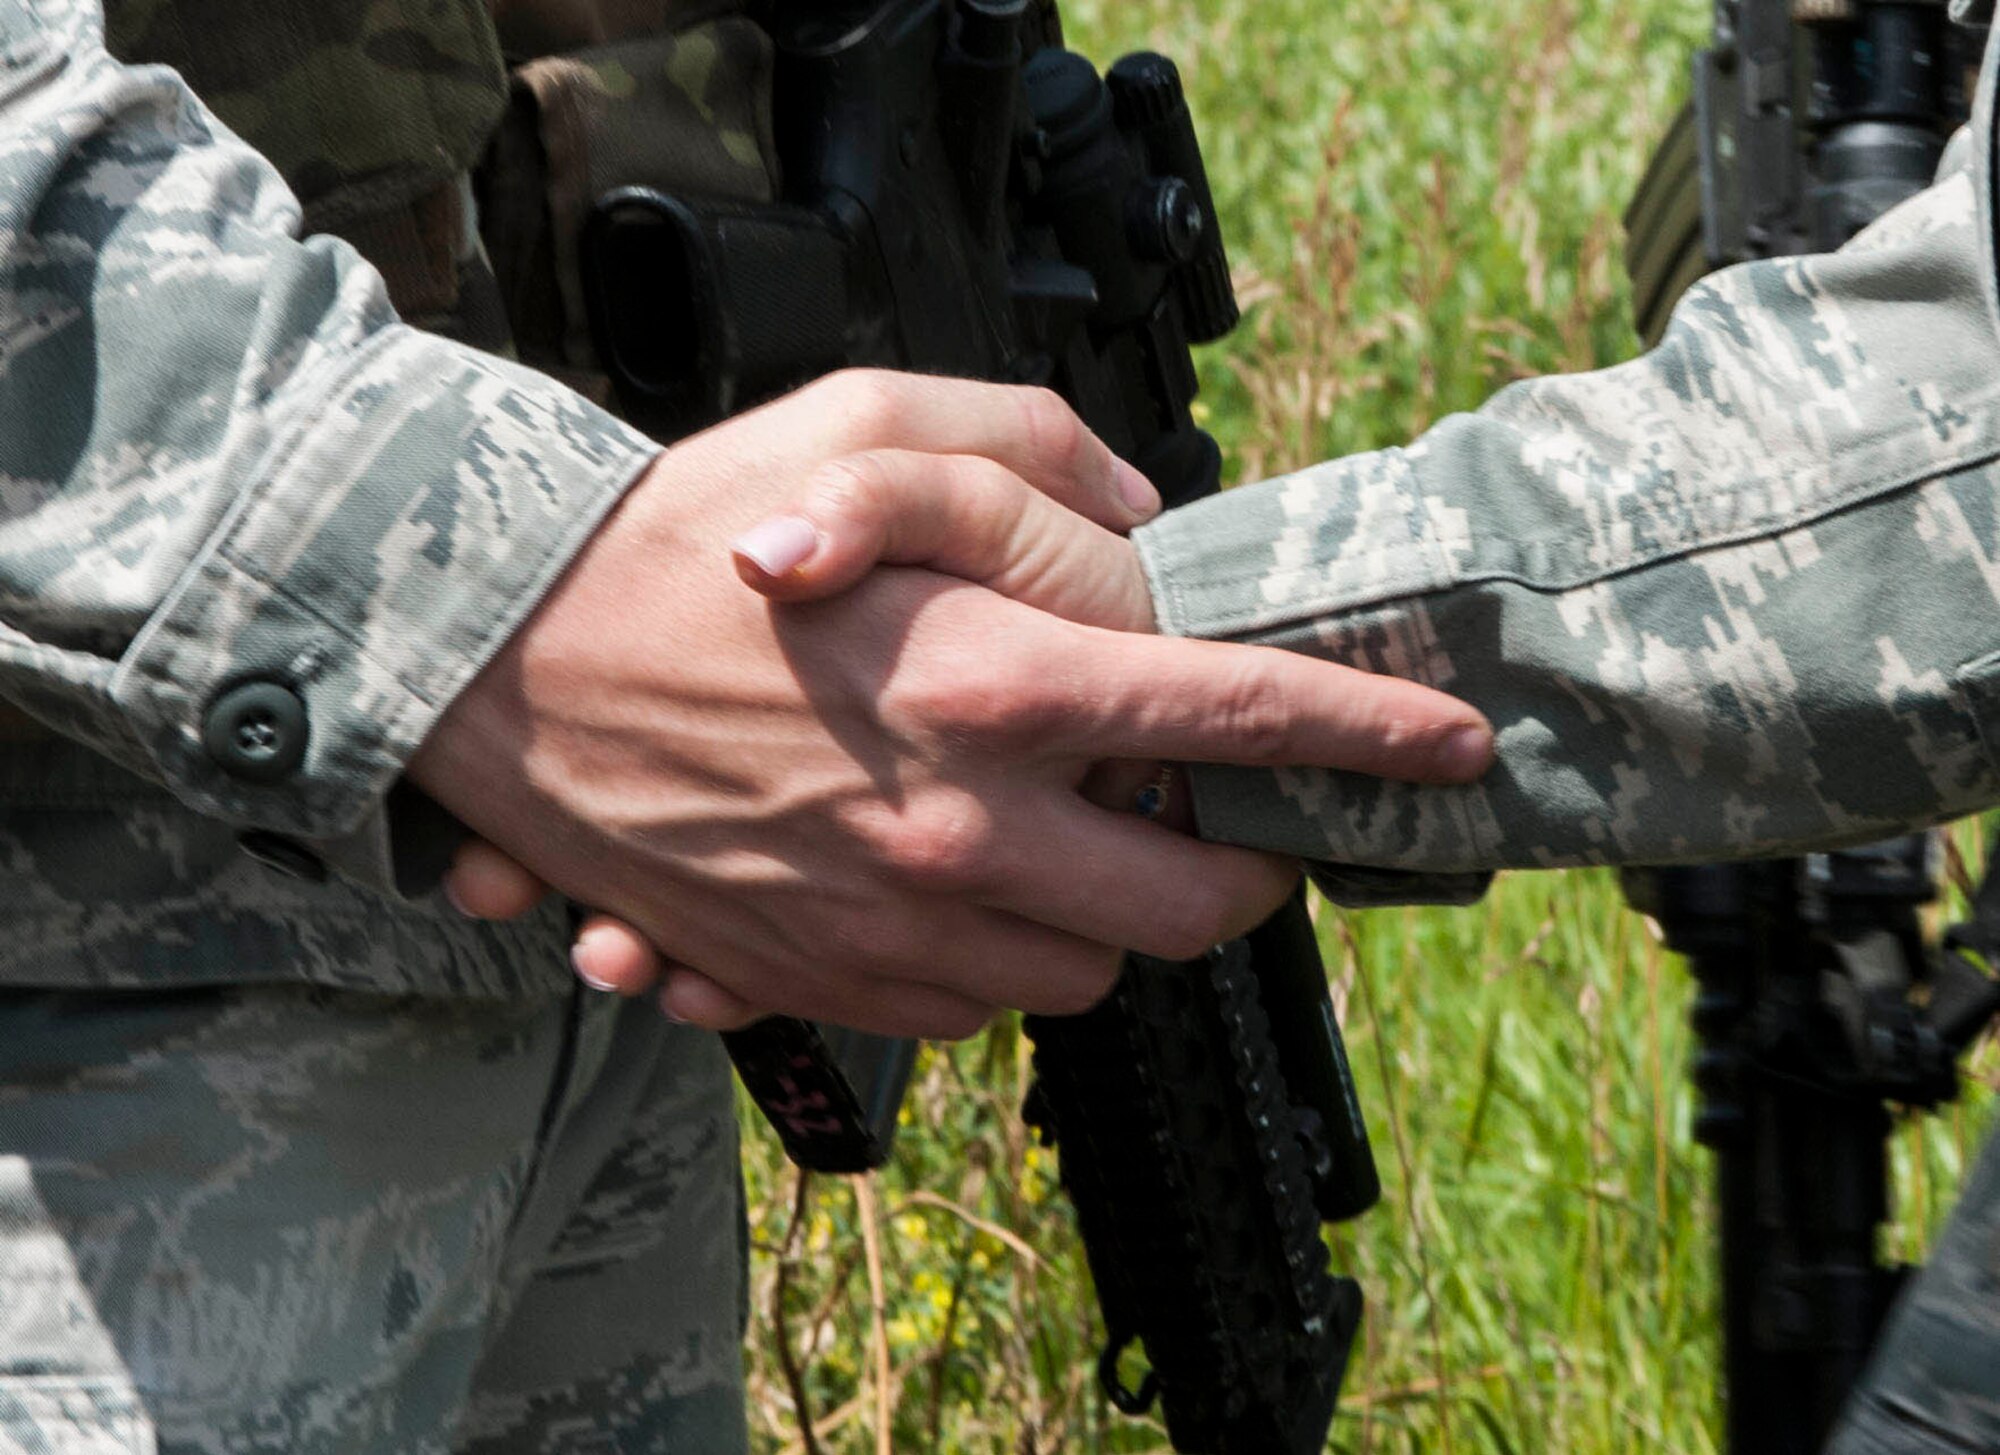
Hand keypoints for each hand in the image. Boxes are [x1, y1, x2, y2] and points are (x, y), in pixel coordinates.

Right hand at [418, 371, 1493, 1036]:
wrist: (505, 662)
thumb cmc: (679, 540)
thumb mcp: (864, 429)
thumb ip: (1034, 456)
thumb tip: (1142, 524)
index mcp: (993, 677)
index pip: (1239, 716)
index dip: (1370, 734)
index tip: (1447, 747)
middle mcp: (962, 824)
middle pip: (1196, 903)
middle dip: (1251, 863)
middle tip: (1237, 812)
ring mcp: (892, 922)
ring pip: (1090, 970)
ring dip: (1115, 908)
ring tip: (1069, 832)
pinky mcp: (822, 979)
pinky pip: (975, 1012)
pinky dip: (1003, 955)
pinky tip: (963, 878)